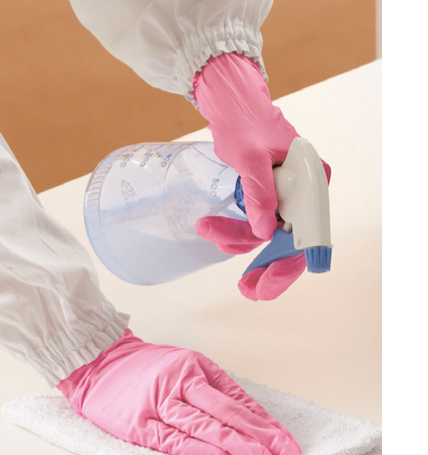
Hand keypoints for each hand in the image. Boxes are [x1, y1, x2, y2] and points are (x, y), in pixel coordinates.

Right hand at [57, 329, 301, 454]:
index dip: (262, 419)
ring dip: (234, 442)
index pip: (235, 397)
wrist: (100, 361)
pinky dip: (195, 449)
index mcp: (194, 366)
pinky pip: (171, 438)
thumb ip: (211, 386)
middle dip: (256, 432)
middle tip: (283, 451)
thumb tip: (246, 414)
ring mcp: (159, 402)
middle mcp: (180, 381)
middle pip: (223, 409)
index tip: (284, 439)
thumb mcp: (182, 363)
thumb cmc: (146, 365)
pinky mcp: (139, 423)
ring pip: (201, 423)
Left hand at [193, 54, 330, 298]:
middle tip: (245, 289)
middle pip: (288, 242)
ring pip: (265, 234)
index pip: (307, 235)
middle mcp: (301, 192)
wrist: (229, 102)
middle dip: (264, 266)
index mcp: (310, 181)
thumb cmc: (242, 120)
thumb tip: (264, 231)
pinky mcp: (266, 195)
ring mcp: (284, 195)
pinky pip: (255, 223)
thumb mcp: (249, 157)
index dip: (287, 265)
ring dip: (236, 240)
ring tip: (206, 229)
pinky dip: (235, 231)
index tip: (264, 287)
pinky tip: (215, 230)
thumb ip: (260, 193)